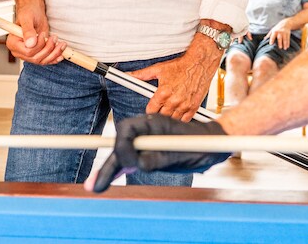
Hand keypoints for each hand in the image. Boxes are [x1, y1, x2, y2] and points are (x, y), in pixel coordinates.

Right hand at [6, 0, 66, 64]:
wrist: (34, 10)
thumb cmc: (28, 11)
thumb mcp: (27, 19)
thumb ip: (28, 31)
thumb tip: (30, 43)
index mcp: (13, 43)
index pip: (27, 52)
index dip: (38, 46)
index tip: (43, 35)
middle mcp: (19, 50)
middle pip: (36, 58)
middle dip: (48, 49)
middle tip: (54, 37)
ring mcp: (28, 53)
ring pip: (42, 60)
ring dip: (54, 53)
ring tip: (60, 44)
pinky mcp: (37, 53)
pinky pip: (45, 60)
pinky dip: (54, 58)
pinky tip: (61, 54)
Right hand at [85, 115, 229, 192]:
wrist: (213, 144)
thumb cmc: (202, 145)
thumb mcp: (182, 152)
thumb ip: (159, 157)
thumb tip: (138, 165)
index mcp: (153, 122)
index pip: (126, 130)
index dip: (120, 146)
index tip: (123, 164)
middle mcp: (146, 130)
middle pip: (120, 145)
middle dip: (107, 164)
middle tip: (94, 185)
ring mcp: (147, 141)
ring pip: (124, 154)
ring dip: (109, 169)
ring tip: (96, 185)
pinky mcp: (150, 152)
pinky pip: (132, 161)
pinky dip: (120, 170)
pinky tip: (109, 179)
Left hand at [129, 41, 220, 120]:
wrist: (199, 63)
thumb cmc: (181, 66)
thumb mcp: (159, 68)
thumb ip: (142, 74)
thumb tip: (130, 76)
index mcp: (163, 93)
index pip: (151, 110)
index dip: (150, 108)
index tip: (152, 107)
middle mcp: (174, 100)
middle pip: (161, 116)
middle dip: (160, 112)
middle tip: (162, 106)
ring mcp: (184, 105)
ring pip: (173, 119)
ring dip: (170, 115)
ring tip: (170, 107)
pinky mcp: (193, 107)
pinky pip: (185, 120)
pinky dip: (181, 118)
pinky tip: (179, 111)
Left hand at [263, 22, 290, 49]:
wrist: (285, 23)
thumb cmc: (277, 28)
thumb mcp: (272, 30)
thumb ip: (269, 35)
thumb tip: (264, 39)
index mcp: (275, 31)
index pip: (273, 36)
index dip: (271, 40)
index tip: (271, 44)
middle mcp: (280, 32)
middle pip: (280, 38)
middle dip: (280, 43)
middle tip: (280, 48)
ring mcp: (284, 33)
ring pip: (285, 39)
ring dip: (285, 44)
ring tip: (285, 48)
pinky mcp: (288, 34)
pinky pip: (288, 39)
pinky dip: (288, 43)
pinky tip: (287, 46)